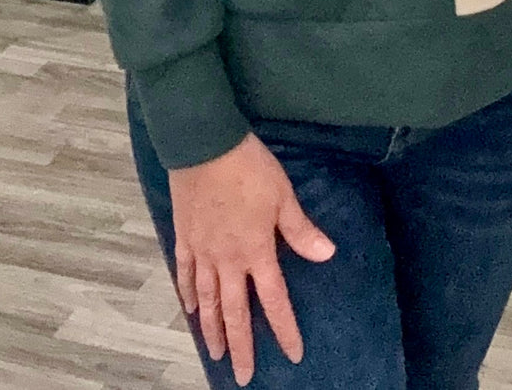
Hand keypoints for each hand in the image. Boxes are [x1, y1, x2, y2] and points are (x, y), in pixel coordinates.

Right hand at [168, 129, 335, 386]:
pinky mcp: (184, 237)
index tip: (293, 354)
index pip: (274, 300)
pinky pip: (184, 273)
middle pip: (234, 311)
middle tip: (241, 375)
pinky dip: (185, 294)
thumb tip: (327, 255)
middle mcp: (227, 260)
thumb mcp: (283, 196)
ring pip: (206, 300)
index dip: (284, 329)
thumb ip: (300, 230)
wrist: (204, 145)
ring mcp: (202, 251)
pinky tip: (188, 309)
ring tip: (215, 352)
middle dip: (241, 345)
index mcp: (256, 252)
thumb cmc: (249, 168)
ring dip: (211, 328)